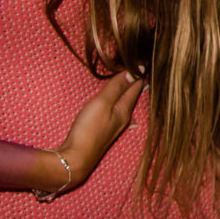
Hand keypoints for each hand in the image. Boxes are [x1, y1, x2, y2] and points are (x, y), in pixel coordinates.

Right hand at [53, 71, 141, 190]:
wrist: (74, 159)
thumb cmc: (88, 130)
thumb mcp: (102, 104)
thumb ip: (117, 87)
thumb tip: (135, 71)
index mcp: (125, 110)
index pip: (136, 87)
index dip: (139, 72)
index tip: (144, 59)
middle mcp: (122, 118)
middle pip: (131, 95)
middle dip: (135, 81)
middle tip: (140, 66)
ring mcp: (112, 125)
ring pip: (123, 103)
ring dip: (125, 90)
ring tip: (130, 78)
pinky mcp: (101, 130)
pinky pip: (113, 109)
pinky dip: (115, 99)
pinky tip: (114, 99)